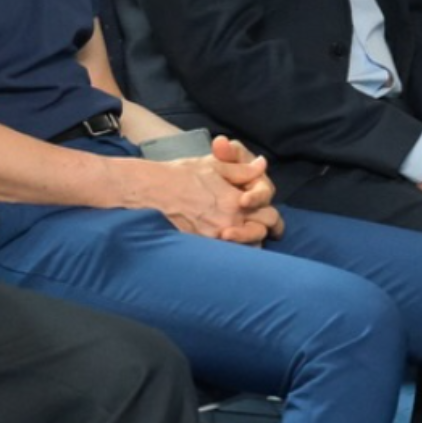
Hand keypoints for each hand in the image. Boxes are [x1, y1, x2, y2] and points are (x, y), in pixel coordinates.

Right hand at [138, 138, 282, 245]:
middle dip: (262, 232)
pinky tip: (226, 249)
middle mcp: (230, 220)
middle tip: (258, 231)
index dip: (271, 219)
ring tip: (243, 242)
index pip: (270, 216)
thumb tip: (262, 165)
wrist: (150, 190)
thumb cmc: (180, 175)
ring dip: (248, 246)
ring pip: (246, 251)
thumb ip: (242, 169)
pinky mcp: (201, 247)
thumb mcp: (214, 166)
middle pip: (261, 235)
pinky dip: (230, 255)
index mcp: (237, 200)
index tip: (268, 221)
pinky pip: (226, 257)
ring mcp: (215, 236)